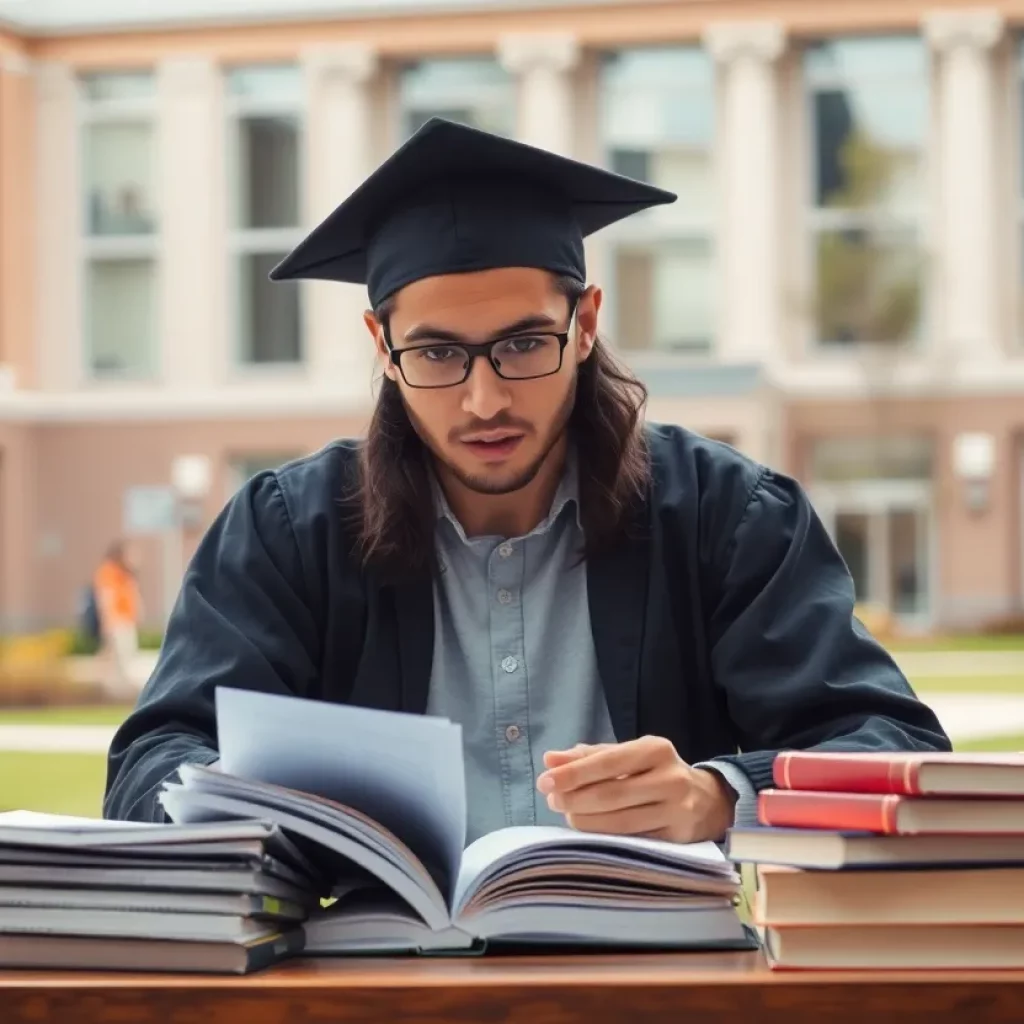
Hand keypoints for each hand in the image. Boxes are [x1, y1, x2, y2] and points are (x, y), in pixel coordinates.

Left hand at [536, 736, 737, 843]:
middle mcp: (669, 777)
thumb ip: (588, 757)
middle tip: (552, 801)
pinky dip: (606, 837)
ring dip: (587, 821)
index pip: (608, 761)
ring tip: (568, 815)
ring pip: (621, 822)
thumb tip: (550, 759)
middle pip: (612, 794)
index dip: (574, 773)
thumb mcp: (629, 757)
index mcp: (655, 749)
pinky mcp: (678, 837)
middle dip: (575, 799)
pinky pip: (633, 840)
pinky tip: (590, 832)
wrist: (709, 800)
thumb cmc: (656, 773)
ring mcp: (676, 810)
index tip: (545, 780)